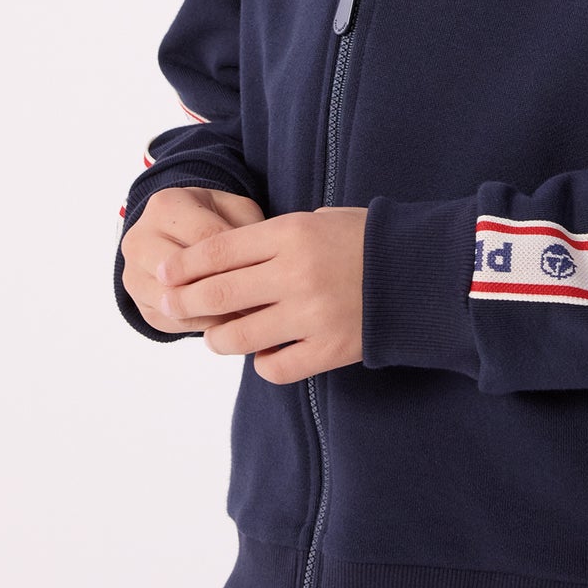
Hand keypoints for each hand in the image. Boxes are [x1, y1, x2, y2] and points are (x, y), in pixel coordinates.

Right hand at [121, 186, 266, 334]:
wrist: (176, 233)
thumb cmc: (214, 219)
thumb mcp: (234, 210)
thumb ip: (248, 229)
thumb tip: (263, 266)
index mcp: (166, 205)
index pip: (206, 240)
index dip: (241, 260)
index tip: (271, 276)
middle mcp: (139, 239)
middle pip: (184, 275)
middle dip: (225, 290)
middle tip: (261, 302)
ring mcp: (132, 274)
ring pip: (175, 303)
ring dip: (213, 312)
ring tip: (248, 316)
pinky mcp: (138, 304)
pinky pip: (171, 322)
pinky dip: (202, 325)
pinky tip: (229, 324)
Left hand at [155, 206, 367, 382]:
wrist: (424, 271)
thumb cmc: (367, 239)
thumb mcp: (317, 220)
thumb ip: (271, 241)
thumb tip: (220, 265)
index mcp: (290, 235)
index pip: (216, 252)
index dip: (182, 266)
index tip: (162, 273)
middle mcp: (295, 274)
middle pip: (216, 294)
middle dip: (183, 303)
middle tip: (170, 308)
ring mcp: (311, 315)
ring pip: (237, 337)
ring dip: (219, 338)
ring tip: (220, 336)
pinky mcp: (329, 348)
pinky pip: (275, 367)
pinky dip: (263, 364)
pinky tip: (267, 353)